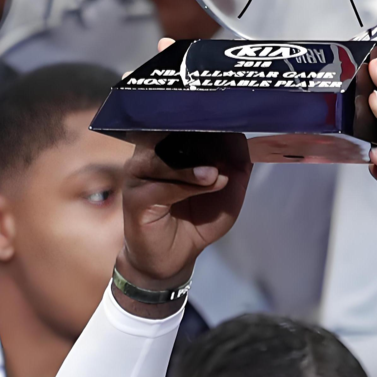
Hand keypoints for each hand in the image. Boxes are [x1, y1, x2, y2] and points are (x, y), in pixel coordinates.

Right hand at [118, 133, 251, 301]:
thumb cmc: (197, 220)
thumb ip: (235, 162)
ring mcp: (139, 175)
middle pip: (170, 135)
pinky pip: (161, 188)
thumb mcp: (226, 189)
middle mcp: (149, 154)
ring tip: (215, 173)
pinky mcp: (136, 200)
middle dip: (199, 135)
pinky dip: (187, 185)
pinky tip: (208, 183)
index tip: (233, 117)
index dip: (208, 119)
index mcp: (169, 145)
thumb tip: (240, 134)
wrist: (175, 258)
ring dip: (193, 165)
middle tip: (224, 137)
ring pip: (164, 160)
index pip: (185, 122)